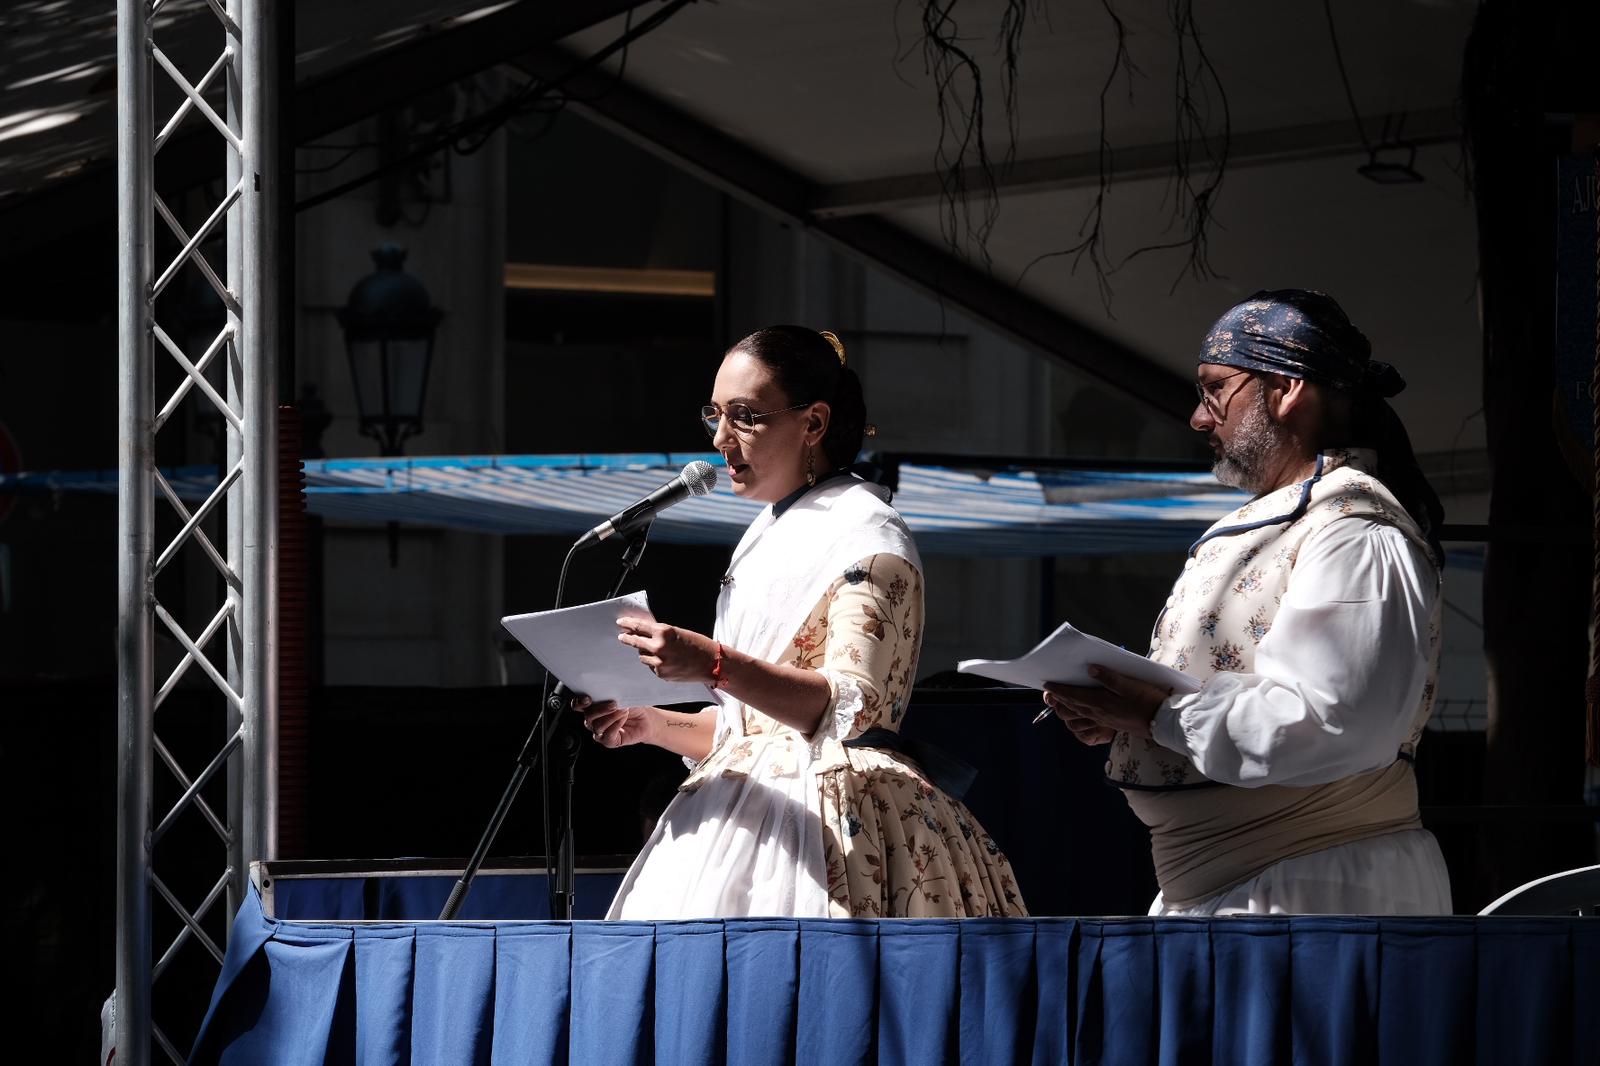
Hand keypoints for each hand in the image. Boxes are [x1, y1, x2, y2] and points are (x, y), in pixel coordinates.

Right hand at [573, 695, 654, 748]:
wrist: (645, 719)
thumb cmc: (632, 705)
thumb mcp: (623, 696)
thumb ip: (612, 693)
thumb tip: (609, 691)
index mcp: (592, 707)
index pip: (578, 705)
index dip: (579, 702)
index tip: (588, 698)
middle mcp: (593, 720)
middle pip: (588, 716)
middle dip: (600, 709)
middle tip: (614, 704)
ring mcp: (599, 732)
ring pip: (597, 726)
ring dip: (611, 717)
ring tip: (624, 711)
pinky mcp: (608, 741)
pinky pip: (607, 736)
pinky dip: (615, 726)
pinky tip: (623, 719)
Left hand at [616, 617, 716, 682]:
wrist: (711, 663)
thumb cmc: (697, 645)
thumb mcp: (678, 632)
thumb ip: (660, 633)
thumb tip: (644, 632)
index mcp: (664, 632)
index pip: (639, 626)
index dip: (628, 624)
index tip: (621, 622)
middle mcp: (659, 647)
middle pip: (635, 642)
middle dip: (627, 638)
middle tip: (622, 637)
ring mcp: (659, 662)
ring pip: (642, 656)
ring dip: (646, 652)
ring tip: (659, 651)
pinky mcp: (661, 674)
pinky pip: (651, 666)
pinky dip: (655, 662)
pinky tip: (667, 661)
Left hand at [1043, 665, 1171, 744]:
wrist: (1164, 723)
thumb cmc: (1149, 702)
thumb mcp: (1130, 685)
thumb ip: (1109, 677)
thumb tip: (1090, 669)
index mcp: (1102, 703)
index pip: (1075, 695)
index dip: (1060, 690)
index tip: (1047, 684)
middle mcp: (1101, 713)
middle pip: (1074, 705)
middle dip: (1060, 697)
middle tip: (1049, 691)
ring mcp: (1106, 720)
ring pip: (1081, 712)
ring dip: (1069, 706)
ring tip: (1060, 699)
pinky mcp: (1113, 724)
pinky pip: (1090, 717)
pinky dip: (1081, 711)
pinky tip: (1082, 708)